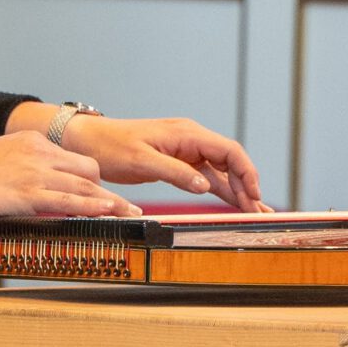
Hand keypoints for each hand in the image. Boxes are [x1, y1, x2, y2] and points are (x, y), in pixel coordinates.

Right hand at [0, 130, 139, 219]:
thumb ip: (19, 169)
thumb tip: (30, 189)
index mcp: (31, 141)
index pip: (71, 157)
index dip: (90, 176)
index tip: (104, 188)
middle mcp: (38, 152)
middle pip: (87, 169)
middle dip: (105, 189)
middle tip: (123, 205)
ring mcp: (35, 172)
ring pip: (85, 186)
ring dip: (111, 202)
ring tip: (130, 213)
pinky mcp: (28, 193)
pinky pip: (69, 201)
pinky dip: (93, 207)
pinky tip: (108, 212)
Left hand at [62, 114, 267, 211]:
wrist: (88, 141)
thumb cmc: (111, 147)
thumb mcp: (142, 161)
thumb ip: (176, 173)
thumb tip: (205, 186)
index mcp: (187, 134)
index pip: (229, 151)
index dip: (246, 173)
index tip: (254, 196)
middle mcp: (191, 139)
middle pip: (230, 161)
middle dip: (247, 185)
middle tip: (259, 211)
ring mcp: (186, 150)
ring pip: (221, 171)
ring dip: (236, 190)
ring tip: (254, 211)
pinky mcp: (179, 162)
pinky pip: (206, 176)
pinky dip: (220, 190)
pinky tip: (232, 203)